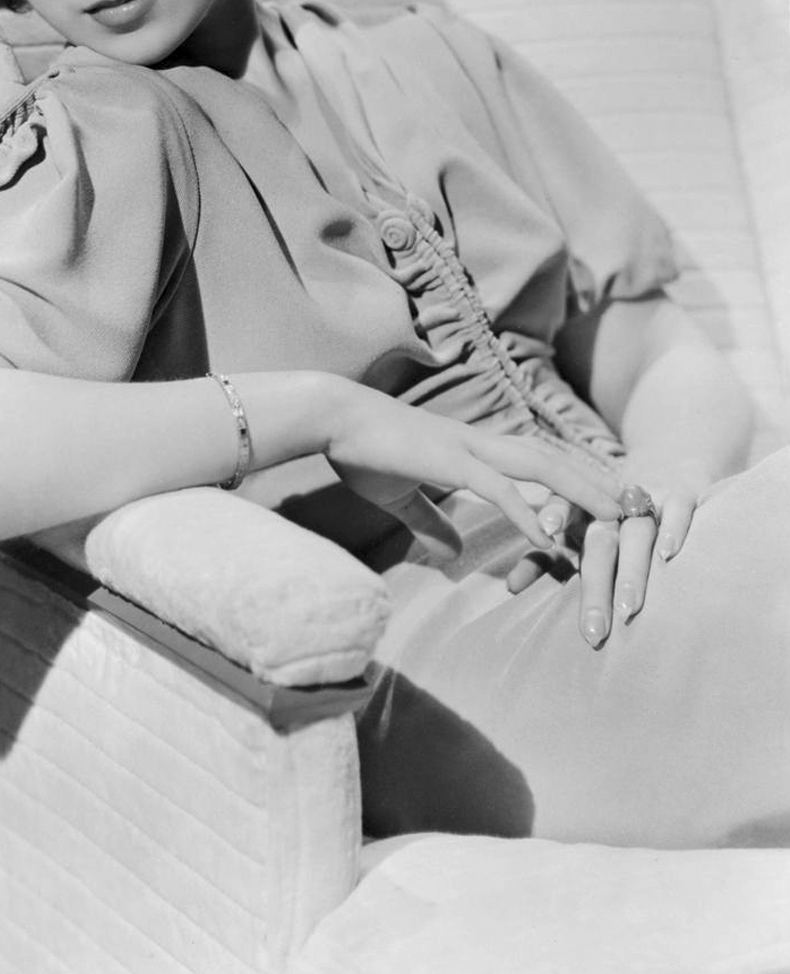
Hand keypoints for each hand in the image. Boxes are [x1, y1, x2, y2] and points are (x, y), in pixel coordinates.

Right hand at [323, 386, 622, 559]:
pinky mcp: (448, 462)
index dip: (575, 478)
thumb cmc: (361, 452)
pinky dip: (527, 514)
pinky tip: (551, 540)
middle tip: (639, 506)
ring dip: (582, 493)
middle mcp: (481, 443)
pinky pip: (498, 490)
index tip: (609, 497)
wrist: (333, 418)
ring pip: (540, 468)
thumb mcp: (400, 496)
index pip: (537, 460)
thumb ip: (430, 522)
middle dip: (598, 483)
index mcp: (473, 448)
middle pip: (555, 460)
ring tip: (618, 519)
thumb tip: (450, 555)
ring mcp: (468, 448)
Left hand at [507, 459, 709, 646]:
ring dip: (632, 569)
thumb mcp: (575, 532)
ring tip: (627, 608)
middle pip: (601, 539)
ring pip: (639, 531)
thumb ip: (543, 558)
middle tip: (591, 630)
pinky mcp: (684, 493)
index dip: (554, 514)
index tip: (545, 531)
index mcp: (581, 501)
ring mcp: (650, 496)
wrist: (668, 461)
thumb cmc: (609, 513)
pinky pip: (681, 509)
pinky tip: (668, 554)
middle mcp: (613, 500)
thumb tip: (511, 587)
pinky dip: (674, 528)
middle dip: (595, 584)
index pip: (563, 503)